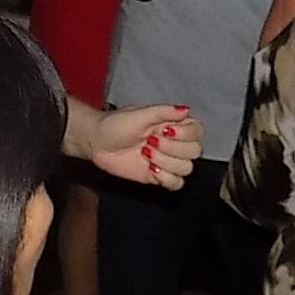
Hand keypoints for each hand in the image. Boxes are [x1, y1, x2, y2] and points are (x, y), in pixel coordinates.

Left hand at [79, 105, 200, 187]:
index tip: (164, 130)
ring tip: (145, 153)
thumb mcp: (139, 113)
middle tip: (150, 141)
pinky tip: (151, 170)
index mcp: (174, 124)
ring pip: (186, 169)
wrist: (97, 142)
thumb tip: (186, 110)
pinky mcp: (159, 176)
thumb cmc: (116, 124)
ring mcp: (168, 161)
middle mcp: (175, 143)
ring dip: (166, 162)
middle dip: (172, 148)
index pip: (198, 131)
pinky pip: (177, 184)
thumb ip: (164, 111)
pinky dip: (166, 178)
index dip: (185, 134)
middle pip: (195, 152)